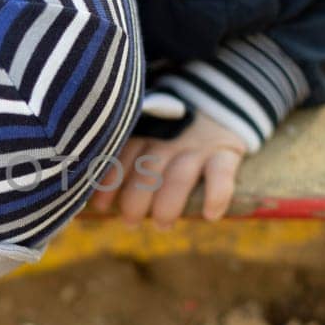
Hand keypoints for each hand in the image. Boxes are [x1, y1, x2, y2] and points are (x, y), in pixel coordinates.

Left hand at [89, 115, 247, 227]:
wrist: (220, 100)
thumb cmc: (173, 130)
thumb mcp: (148, 132)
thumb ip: (128, 157)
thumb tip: (98, 200)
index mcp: (145, 133)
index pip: (122, 159)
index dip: (109, 184)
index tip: (101, 207)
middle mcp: (168, 139)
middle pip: (147, 172)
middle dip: (135, 202)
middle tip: (131, 223)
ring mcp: (198, 145)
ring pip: (178, 177)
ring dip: (168, 205)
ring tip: (162, 225)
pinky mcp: (226, 151)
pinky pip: (221, 174)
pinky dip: (216, 195)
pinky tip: (210, 215)